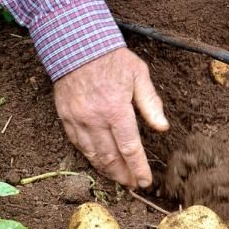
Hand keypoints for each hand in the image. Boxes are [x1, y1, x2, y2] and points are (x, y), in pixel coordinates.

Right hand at [54, 47, 168, 187]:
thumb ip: (151, 103)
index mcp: (116, 109)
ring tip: (120, 178)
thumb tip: (162, 127)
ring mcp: (78, 120)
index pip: (129, 148)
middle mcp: (95, 118)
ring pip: (93, 155)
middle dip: (124, 175)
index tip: (146, 181)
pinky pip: (78, 145)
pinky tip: (101, 163)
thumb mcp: (139, 74)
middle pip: (111, 158)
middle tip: (133, 184)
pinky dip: (91, 157)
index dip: (138, 168)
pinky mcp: (66, 118)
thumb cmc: (111, 59)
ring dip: (107, 170)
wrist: (75, 44)